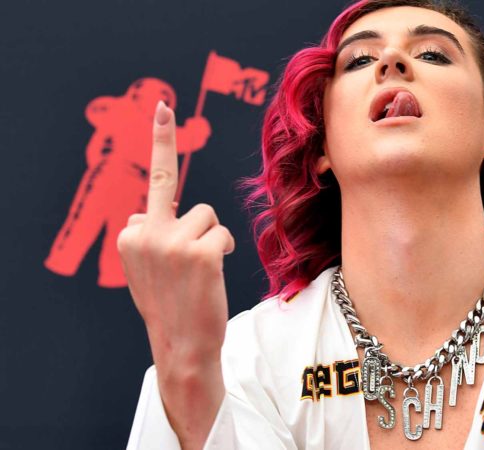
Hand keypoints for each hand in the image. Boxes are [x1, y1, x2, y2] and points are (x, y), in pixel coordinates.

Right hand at [117, 100, 233, 448]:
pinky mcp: (200, 251)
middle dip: (162, 136)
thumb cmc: (170, 304)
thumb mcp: (145, 269)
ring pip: (207, 215)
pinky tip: (210, 274)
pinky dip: (224, 249)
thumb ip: (146, 237)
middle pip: (169, 181)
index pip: (152, 189)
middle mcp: (143, 232)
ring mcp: (170, 241)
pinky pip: (223, 232)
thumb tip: (140, 214)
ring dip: (211, 238)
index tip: (161, 109)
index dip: (162, 145)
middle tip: (161, 104)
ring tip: (199, 270)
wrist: (182, 345)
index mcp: (129, 233)